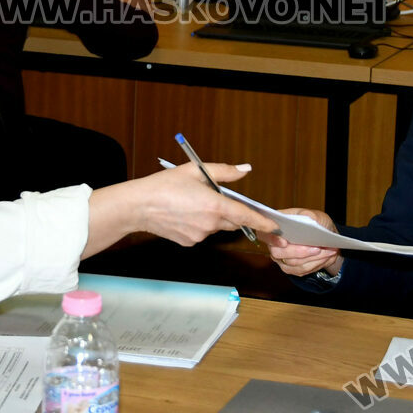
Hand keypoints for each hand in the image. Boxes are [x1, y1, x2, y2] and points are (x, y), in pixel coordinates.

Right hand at [85, 163, 277, 256]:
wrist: (137, 206)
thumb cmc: (163, 186)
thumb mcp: (195, 171)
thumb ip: (224, 171)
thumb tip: (244, 169)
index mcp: (214, 206)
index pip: (246, 216)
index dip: (263, 221)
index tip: (275, 225)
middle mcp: (209, 224)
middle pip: (231, 221)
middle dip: (228, 211)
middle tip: (212, 198)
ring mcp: (199, 236)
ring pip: (215, 227)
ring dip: (211, 217)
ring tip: (190, 203)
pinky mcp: (189, 243)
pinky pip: (202, 233)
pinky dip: (198, 224)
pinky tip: (183, 214)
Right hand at [258, 208, 341, 277]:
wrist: (324, 238)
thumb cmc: (316, 224)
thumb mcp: (315, 215)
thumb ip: (309, 216)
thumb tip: (307, 221)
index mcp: (274, 226)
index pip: (264, 233)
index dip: (271, 238)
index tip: (284, 241)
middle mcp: (273, 244)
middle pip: (278, 252)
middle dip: (299, 251)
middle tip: (317, 247)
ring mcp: (280, 258)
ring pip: (293, 263)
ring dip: (312, 257)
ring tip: (329, 250)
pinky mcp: (290, 268)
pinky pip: (301, 270)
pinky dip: (316, 263)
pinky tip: (327, 256)